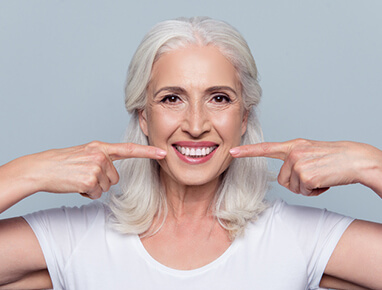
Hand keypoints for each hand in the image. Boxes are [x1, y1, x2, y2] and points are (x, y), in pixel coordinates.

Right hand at [22, 141, 166, 198]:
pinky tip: (76, 185)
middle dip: (102, 181)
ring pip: (107, 187)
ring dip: (94, 188)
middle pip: (116, 177)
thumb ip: (102, 158)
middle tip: (84, 175)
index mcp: (100, 147)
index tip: (163, 153)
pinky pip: (97, 194)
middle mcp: (101, 155)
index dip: (148, 152)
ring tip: (78, 179)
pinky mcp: (90, 179)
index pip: (129, 149)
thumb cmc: (63, 163)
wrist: (42, 168)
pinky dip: (87, 194)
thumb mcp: (85, 153)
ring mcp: (96, 167)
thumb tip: (114, 174)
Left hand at [230, 139, 381, 195]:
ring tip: (321, 176)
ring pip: (293, 187)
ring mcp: (298, 163)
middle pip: (282, 179)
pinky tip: (324, 181)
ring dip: (307, 187)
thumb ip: (294, 159)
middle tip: (314, 175)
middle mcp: (293, 152)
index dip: (248, 152)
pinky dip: (315, 191)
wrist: (355, 159)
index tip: (232, 152)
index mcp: (293, 146)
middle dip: (297, 183)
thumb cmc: (334, 158)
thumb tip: (284, 176)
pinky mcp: (305, 174)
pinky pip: (304, 192)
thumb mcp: (310, 152)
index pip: (266, 148)